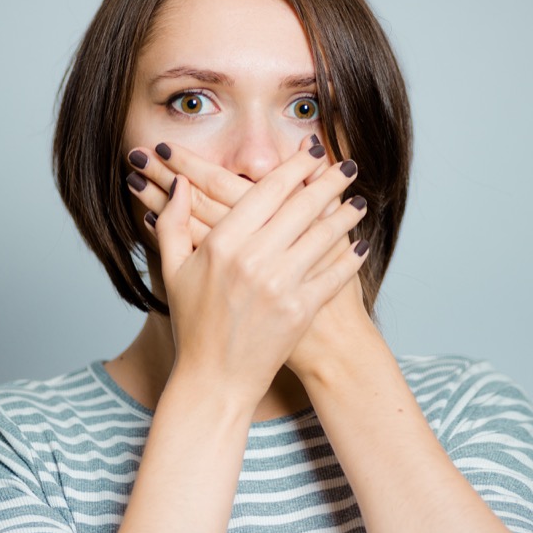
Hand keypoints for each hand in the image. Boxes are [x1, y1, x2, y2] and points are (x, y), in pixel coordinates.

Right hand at [143, 143, 368, 406]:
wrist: (214, 381)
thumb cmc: (193, 325)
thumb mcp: (172, 271)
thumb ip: (172, 223)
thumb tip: (179, 184)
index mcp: (220, 245)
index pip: (267, 191)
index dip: (295, 167)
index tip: (312, 151)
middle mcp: (251, 260)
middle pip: (301, 206)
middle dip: (329, 181)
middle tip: (347, 166)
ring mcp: (278, 285)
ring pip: (322, 235)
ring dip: (345, 214)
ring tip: (358, 202)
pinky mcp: (300, 310)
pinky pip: (333, 273)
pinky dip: (350, 256)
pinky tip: (359, 244)